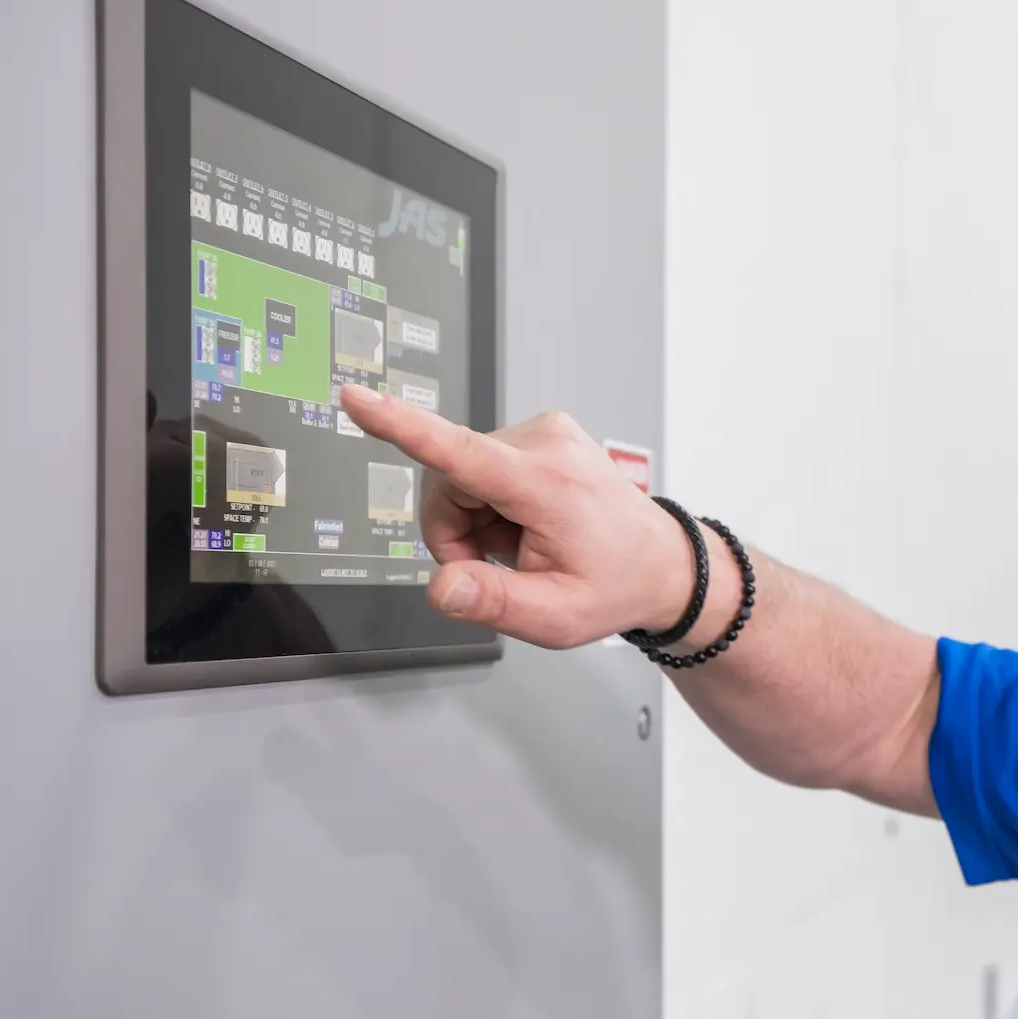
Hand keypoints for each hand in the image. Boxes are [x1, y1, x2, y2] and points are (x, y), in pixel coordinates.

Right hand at [340, 385, 683, 647]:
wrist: (660, 562)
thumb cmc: (613, 586)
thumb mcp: (555, 618)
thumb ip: (494, 604)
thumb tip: (442, 588)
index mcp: (547, 485)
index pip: (460, 453)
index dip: (401, 427)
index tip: (357, 399)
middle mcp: (545, 443)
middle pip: (445, 481)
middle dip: (455, 532)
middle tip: (500, 564)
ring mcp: (544, 430)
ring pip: (457, 474)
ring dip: (475, 519)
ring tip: (521, 544)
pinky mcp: (539, 431)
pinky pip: (479, 465)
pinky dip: (490, 502)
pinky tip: (526, 523)